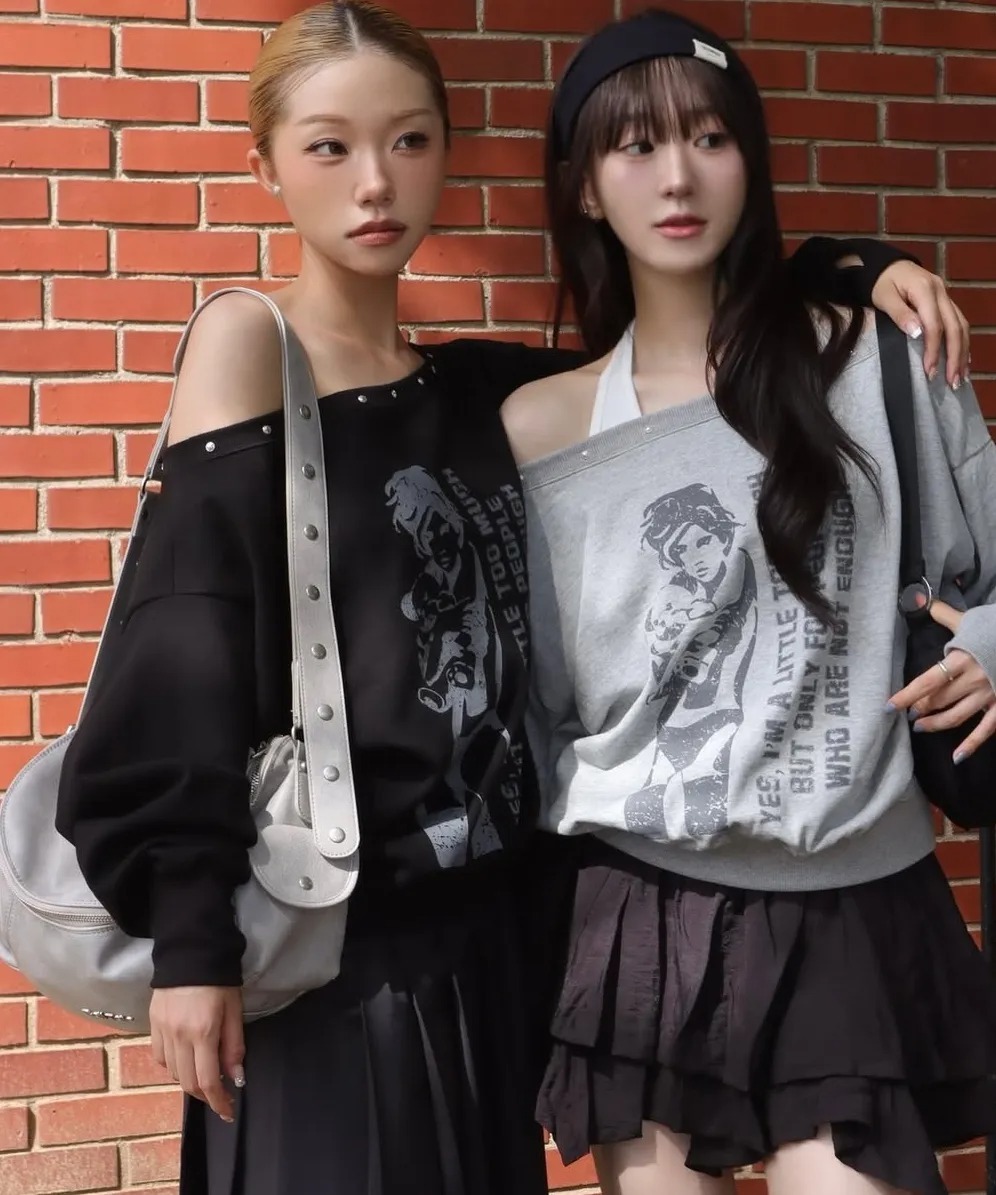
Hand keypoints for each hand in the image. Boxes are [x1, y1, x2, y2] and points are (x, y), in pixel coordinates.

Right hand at [150, 986, 244, 1121]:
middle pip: (188, 1082)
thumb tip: (235, 1078)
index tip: (228, 1112)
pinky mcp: (152, 1025)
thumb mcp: (235, 1010)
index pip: (208, 1080)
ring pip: (173, 1072)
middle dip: (205, 1095)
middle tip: (219, 1095)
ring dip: (190, 1080)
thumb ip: (234, 1046)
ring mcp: (162, 1031)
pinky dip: (173, 1066)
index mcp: (203, 1032)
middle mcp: (178, 1036)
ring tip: (205, 1074)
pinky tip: (185, 1058)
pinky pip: (160, 1057)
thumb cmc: (219, 980)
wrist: (190, 952)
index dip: (218, 1102)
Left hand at [871, 262, 969, 389]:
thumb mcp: (884, 297)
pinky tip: (964, 359)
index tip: (929, 371)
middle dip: (955, 357)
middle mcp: (941, 292)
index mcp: (925, 290)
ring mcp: (946, 297)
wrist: (887, 266)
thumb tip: (916, 334)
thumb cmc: (882, 283)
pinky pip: (959, 323)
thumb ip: (900, 314)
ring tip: (960, 377)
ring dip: (962, 352)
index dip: (933, 350)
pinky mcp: (946, 302)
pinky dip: (962, 342)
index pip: (935, 325)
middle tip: (952, 382)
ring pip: (961, 326)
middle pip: (955, 327)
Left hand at [887, 599, 995, 761]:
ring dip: (936, 724)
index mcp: (962, 659)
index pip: (927, 681)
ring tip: (921, 727)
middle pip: (939, 700)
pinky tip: (957, 757)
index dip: (906, 695)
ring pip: (956, 716)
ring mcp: (990, 695)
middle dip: (920, 708)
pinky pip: (987, 729)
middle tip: (909, 713)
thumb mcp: (969, 619)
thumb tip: (921, 600)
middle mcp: (974, 680)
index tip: (889, 706)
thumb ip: (944, 614)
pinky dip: (972, 745)